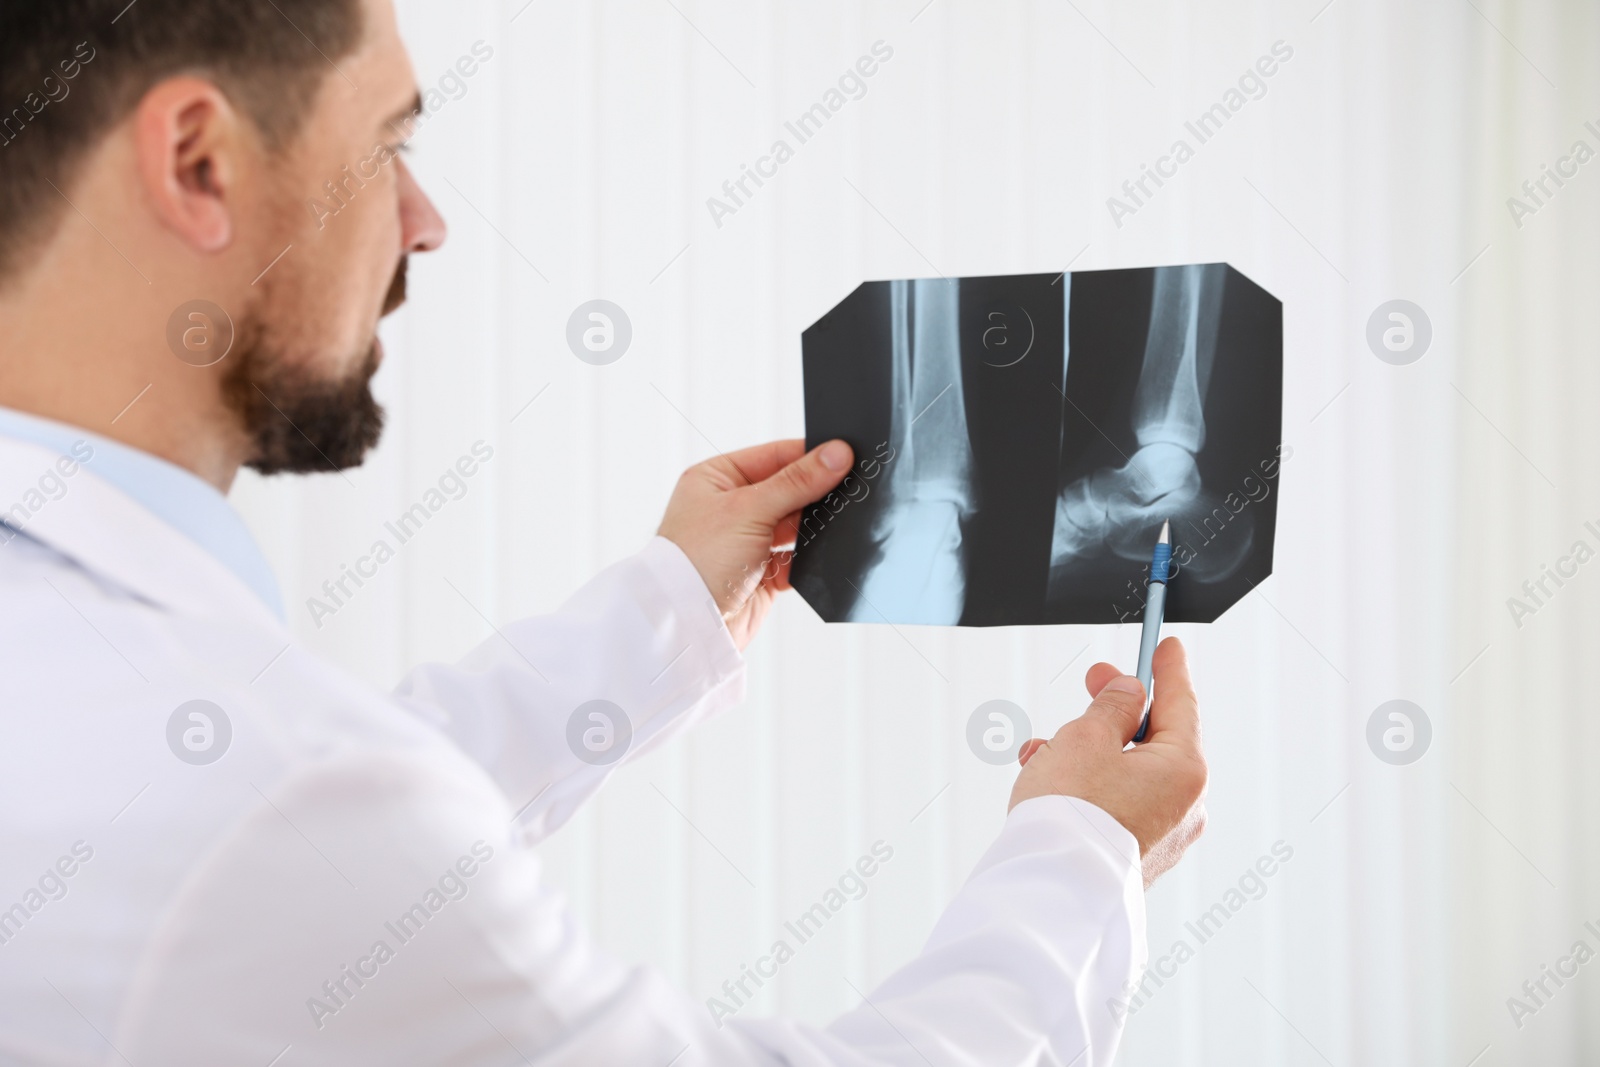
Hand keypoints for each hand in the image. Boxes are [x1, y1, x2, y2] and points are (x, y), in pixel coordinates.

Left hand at [658, 438, 852, 650]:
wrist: (688, 626)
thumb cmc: (699, 559)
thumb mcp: (750, 509)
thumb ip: (797, 482)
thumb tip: (838, 453)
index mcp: (717, 478)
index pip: (774, 455)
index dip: (810, 455)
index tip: (847, 454)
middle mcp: (731, 507)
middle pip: (788, 489)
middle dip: (816, 493)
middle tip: (851, 489)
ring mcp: (746, 540)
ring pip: (795, 525)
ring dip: (813, 527)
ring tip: (838, 524)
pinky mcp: (761, 573)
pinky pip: (796, 558)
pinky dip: (810, 558)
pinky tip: (823, 556)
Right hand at [1009, 637, 1206, 888]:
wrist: (1053, 890)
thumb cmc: (1071, 814)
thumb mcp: (1086, 738)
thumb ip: (1111, 707)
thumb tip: (1130, 694)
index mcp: (1184, 770)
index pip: (1181, 703)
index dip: (1169, 669)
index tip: (1167, 645)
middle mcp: (1185, 805)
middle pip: (1153, 738)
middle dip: (1113, 711)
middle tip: (1093, 681)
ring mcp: (1164, 835)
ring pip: (1127, 772)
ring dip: (1088, 752)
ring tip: (1044, 749)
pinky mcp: (1138, 856)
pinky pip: (1118, 804)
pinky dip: (1089, 785)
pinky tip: (1049, 779)